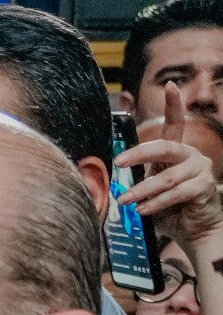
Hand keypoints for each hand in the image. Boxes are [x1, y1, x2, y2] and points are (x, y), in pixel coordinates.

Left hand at [121, 84, 222, 254]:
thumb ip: (136, 180)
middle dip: (139, 154)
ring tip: (125, 201)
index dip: (174, 105)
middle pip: (164, 147)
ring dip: (142, 190)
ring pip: (167, 177)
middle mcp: (190, 155)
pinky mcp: (205, 187)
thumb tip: (109, 182)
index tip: (170, 85)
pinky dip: (157, 203)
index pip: (175, 124)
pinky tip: (143, 211)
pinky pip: (176, 193)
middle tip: (118, 163)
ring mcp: (200, 170)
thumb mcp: (148, 189)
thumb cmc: (167, 207)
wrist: (193, 229)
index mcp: (176, 152)